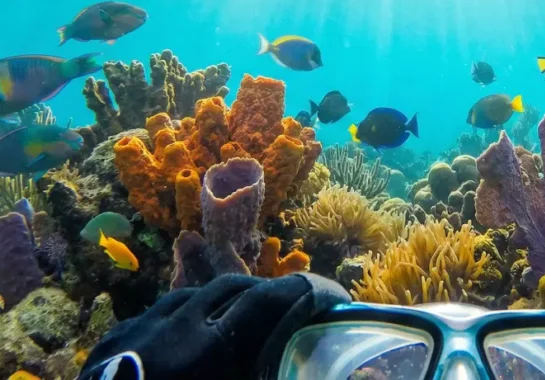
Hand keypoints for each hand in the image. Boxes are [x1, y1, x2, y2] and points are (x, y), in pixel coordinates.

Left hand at [79, 273, 349, 379]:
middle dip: (259, 291)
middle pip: (230, 288)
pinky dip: (174, 319)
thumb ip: (253, 367)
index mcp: (209, 350)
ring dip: (215, 302)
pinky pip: (153, 314)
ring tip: (227, 317)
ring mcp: (141, 325)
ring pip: (190, 295)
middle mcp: (178, 325)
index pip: (263, 301)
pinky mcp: (113, 336)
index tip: (319, 294)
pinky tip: (178, 333)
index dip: (295, 293)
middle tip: (276, 306)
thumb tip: (289, 365)